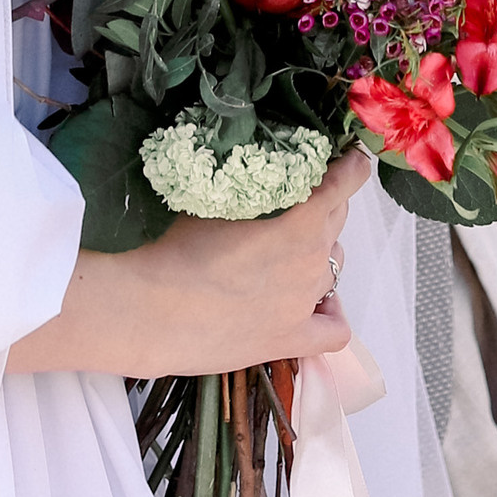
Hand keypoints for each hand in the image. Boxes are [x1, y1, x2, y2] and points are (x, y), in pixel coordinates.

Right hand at [9, 153, 369, 377]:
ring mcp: (304, 302)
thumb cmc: (169, 243)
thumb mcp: (213, 195)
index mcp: (299, 216)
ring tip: (287, 252)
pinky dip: (332, 314)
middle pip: (337, 220)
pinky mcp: (290, 340)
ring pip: (334, 266)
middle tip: (293, 203)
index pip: (345, 181)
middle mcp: (312, 256)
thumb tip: (254, 173)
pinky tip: (316, 307)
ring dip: (320, 252)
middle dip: (324, 205)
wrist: (145, 308)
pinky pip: (334, 330)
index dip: (350, 166)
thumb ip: (249, 186)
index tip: (349, 156)